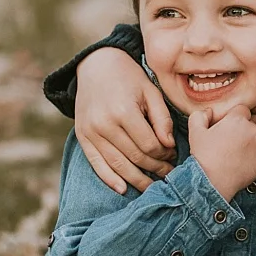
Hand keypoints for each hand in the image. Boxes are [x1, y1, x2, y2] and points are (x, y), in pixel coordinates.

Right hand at [74, 48, 175, 193]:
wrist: (96, 66)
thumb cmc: (129, 78)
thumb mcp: (151, 92)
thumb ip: (162, 119)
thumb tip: (169, 145)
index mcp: (124, 111)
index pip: (150, 145)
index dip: (165, 154)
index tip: (174, 155)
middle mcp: (104, 124)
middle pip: (135, 157)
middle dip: (155, 168)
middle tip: (168, 173)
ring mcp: (91, 132)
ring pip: (118, 165)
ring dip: (137, 179)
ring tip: (153, 186)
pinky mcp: (82, 137)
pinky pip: (96, 164)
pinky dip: (109, 179)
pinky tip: (123, 189)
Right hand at [188, 105, 255, 200]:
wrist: (212, 182)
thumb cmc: (203, 157)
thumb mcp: (195, 131)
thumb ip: (201, 115)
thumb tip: (210, 111)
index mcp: (238, 119)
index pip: (242, 110)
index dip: (234, 119)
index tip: (228, 129)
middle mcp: (253, 130)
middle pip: (251, 125)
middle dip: (242, 131)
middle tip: (230, 144)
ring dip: (250, 144)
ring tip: (235, 156)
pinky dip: (255, 158)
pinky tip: (242, 164)